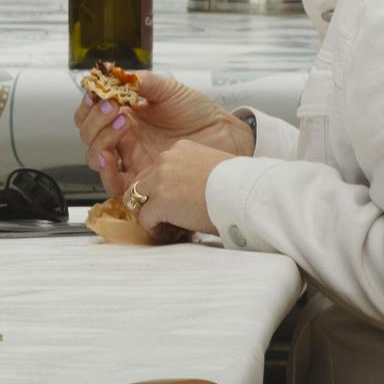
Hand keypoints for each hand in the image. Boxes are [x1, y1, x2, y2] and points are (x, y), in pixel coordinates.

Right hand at [71, 70, 242, 176]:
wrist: (226, 136)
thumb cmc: (200, 114)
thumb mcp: (169, 90)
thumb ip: (142, 81)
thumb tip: (114, 74)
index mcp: (127, 117)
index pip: (91, 113)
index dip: (88, 104)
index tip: (97, 91)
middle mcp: (125, 140)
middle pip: (89, 135)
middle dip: (94, 119)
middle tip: (112, 105)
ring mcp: (132, 161)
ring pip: (95, 158)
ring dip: (99, 141)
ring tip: (120, 123)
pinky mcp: (142, 181)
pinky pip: (113, 183)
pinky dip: (105, 171)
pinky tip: (111, 156)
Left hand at [107, 124, 253, 233]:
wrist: (245, 194)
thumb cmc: (239, 185)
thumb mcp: (213, 167)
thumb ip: (193, 174)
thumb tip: (190, 193)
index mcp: (180, 149)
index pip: (158, 168)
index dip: (163, 188)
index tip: (176, 202)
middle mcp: (166, 160)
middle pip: (143, 182)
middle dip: (152, 200)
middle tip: (168, 216)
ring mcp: (160, 180)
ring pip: (137, 198)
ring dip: (150, 213)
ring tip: (166, 226)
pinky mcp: (160, 202)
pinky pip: (145, 218)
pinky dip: (155, 229)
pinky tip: (170, 234)